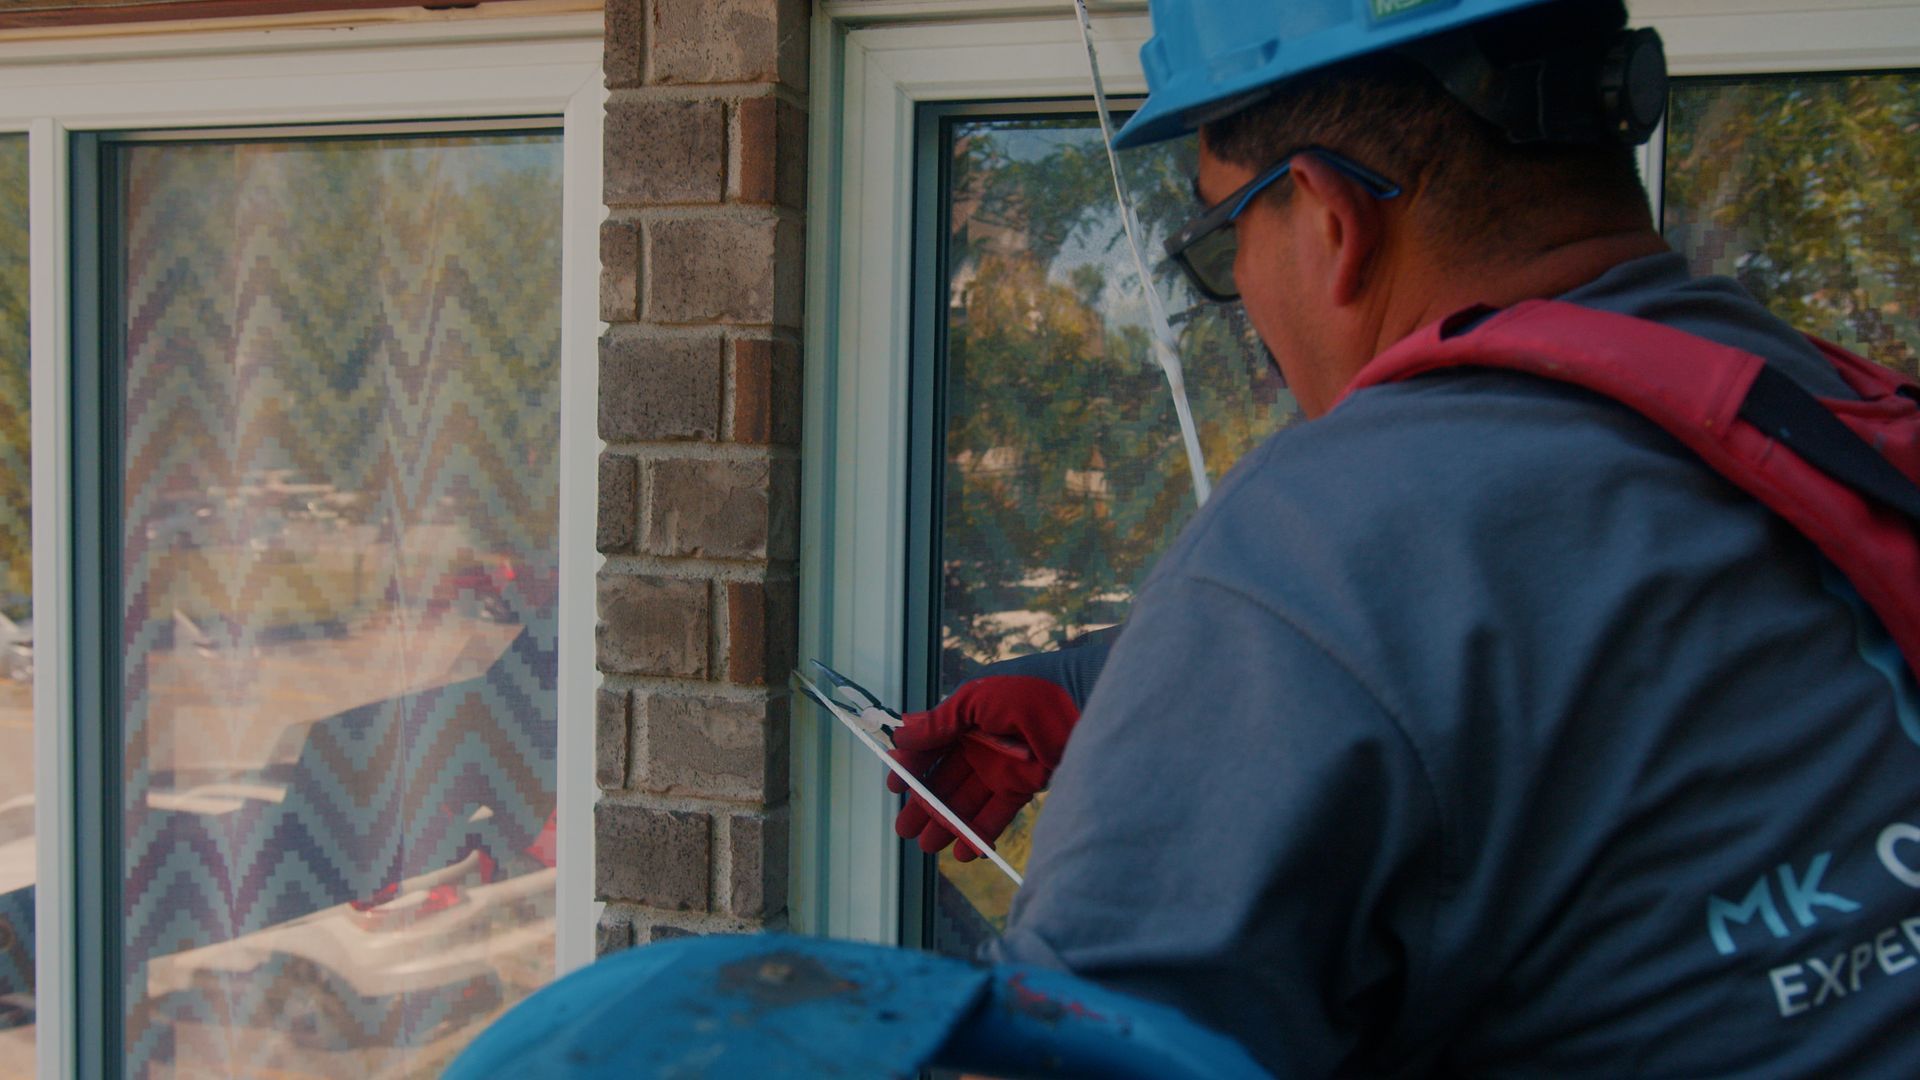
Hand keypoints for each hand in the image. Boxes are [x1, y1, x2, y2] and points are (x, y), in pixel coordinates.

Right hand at [888, 675, 1078, 860]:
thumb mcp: (976, 700)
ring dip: (947, 823)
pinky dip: (979, 832)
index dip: (910, 767)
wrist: (1082, 702)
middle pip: (945, 779)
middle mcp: (980, 743)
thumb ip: (938, 722)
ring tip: (928, 846)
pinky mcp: (1024, 786)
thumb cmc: (1029, 690)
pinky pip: (996, 813)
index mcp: (966, 717)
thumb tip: (900, 734)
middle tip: (905, 830)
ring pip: (967, 800)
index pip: (930, 746)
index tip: (894, 788)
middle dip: (924, 805)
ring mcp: (1001, 766)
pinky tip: (963, 850)